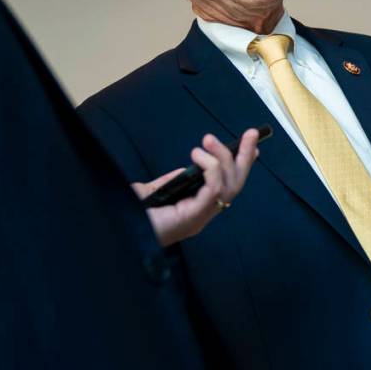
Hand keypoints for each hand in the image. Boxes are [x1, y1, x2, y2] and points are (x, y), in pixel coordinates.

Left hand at [132, 130, 259, 245]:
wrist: (118, 236)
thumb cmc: (129, 217)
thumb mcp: (152, 193)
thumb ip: (169, 183)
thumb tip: (184, 171)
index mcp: (196, 211)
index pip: (227, 187)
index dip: (241, 165)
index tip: (251, 145)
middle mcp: (204, 215)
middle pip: (236, 185)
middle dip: (245, 157)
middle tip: (252, 133)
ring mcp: (201, 217)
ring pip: (229, 185)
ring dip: (223, 158)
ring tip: (208, 140)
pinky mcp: (194, 216)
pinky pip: (214, 188)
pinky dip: (211, 168)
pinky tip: (197, 155)